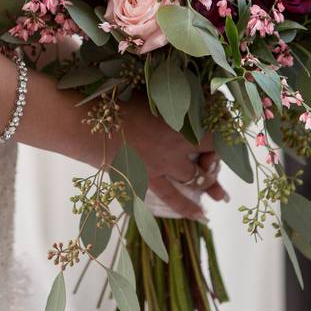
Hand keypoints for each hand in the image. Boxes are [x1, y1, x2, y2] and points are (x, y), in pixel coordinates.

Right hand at [124, 102, 228, 221]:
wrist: (85, 121)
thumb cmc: (114, 99)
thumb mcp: (148, 93)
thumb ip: (170, 100)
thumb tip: (189, 99)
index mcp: (181, 116)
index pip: (216, 126)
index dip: (224, 129)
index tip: (224, 128)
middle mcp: (179, 141)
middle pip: (211, 152)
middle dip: (216, 157)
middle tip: (213, 160)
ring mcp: (165, 163)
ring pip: (197, 177)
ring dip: (209, 183)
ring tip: (220, 195)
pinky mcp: (149, 178)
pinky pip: (173, 197)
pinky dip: (188, 207)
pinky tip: (202, 216)